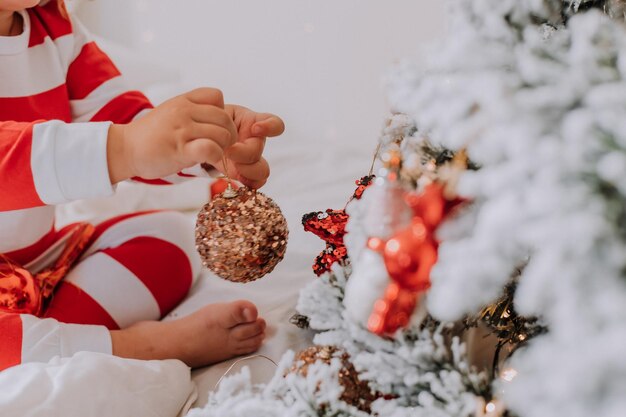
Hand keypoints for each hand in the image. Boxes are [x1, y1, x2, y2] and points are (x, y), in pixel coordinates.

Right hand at [107, 88, 237, 182]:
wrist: (125, 149)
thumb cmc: (151, 135)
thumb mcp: (171, 112)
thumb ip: (192, 110)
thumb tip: (217, 118)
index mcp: (183, 101)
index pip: (216, 96)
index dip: (221, 112)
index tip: (213, 126)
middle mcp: (183, 111)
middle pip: (225, 118)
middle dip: (228, 135)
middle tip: (219, 146)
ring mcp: (182, 129)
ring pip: (222, 134)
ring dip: (222, 148)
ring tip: (211, 154)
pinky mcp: (180, 150)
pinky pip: (211, 149)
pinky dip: (215, 157)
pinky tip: (206, 160)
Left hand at [216, 105, 284, 188]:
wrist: (199, 138)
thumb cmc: (209, 121)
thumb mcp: (213, 111)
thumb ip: (219, 113)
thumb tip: (223, 119)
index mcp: (252, 122)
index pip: (274, 124)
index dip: (270, 127)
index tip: (255, 128)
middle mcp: (255, 142)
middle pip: (259, 150)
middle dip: (245, 153)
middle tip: (229, 152)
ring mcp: (250, 160)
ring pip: (262, 169)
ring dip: (248, 170)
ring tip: (234, 167)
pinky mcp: (244, 174)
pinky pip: (256, 182)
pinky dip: (251, 183)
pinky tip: (241, 180)